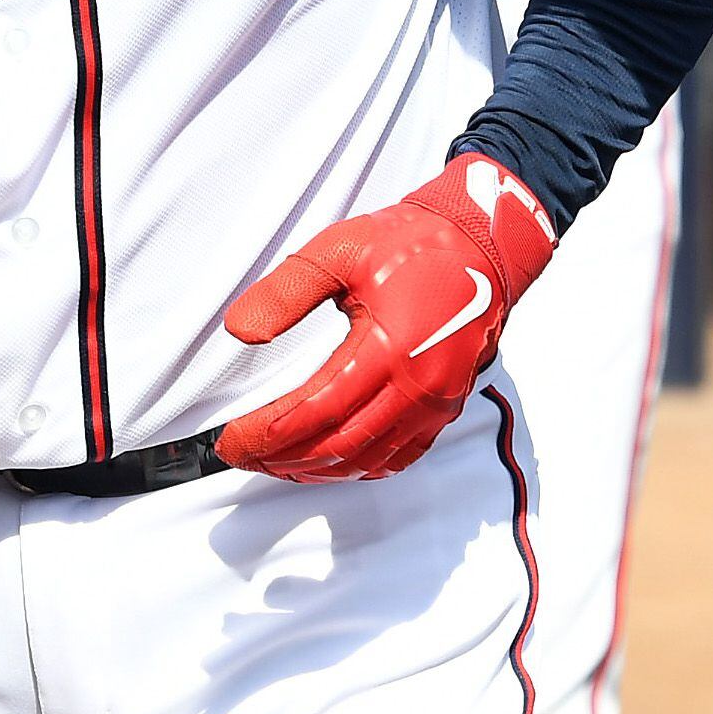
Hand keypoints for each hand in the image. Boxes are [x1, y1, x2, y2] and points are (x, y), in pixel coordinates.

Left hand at [219, 154, 556, 479]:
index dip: (267, 433)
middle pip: (338, 445)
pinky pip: (399, 456)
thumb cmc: (411, 245)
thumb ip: (285, 291)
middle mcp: (418, 387)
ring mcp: (436, 403)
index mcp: (390, 349)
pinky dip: (358, 467)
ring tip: (272, 463)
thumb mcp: (338, 250)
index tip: (230, 440)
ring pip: (367, 459)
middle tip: (240, 455)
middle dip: (281, 458)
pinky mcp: (445, 407)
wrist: (482, 246)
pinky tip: (327, 463)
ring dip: (316, 469)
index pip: (315, 411)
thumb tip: (240, 331)